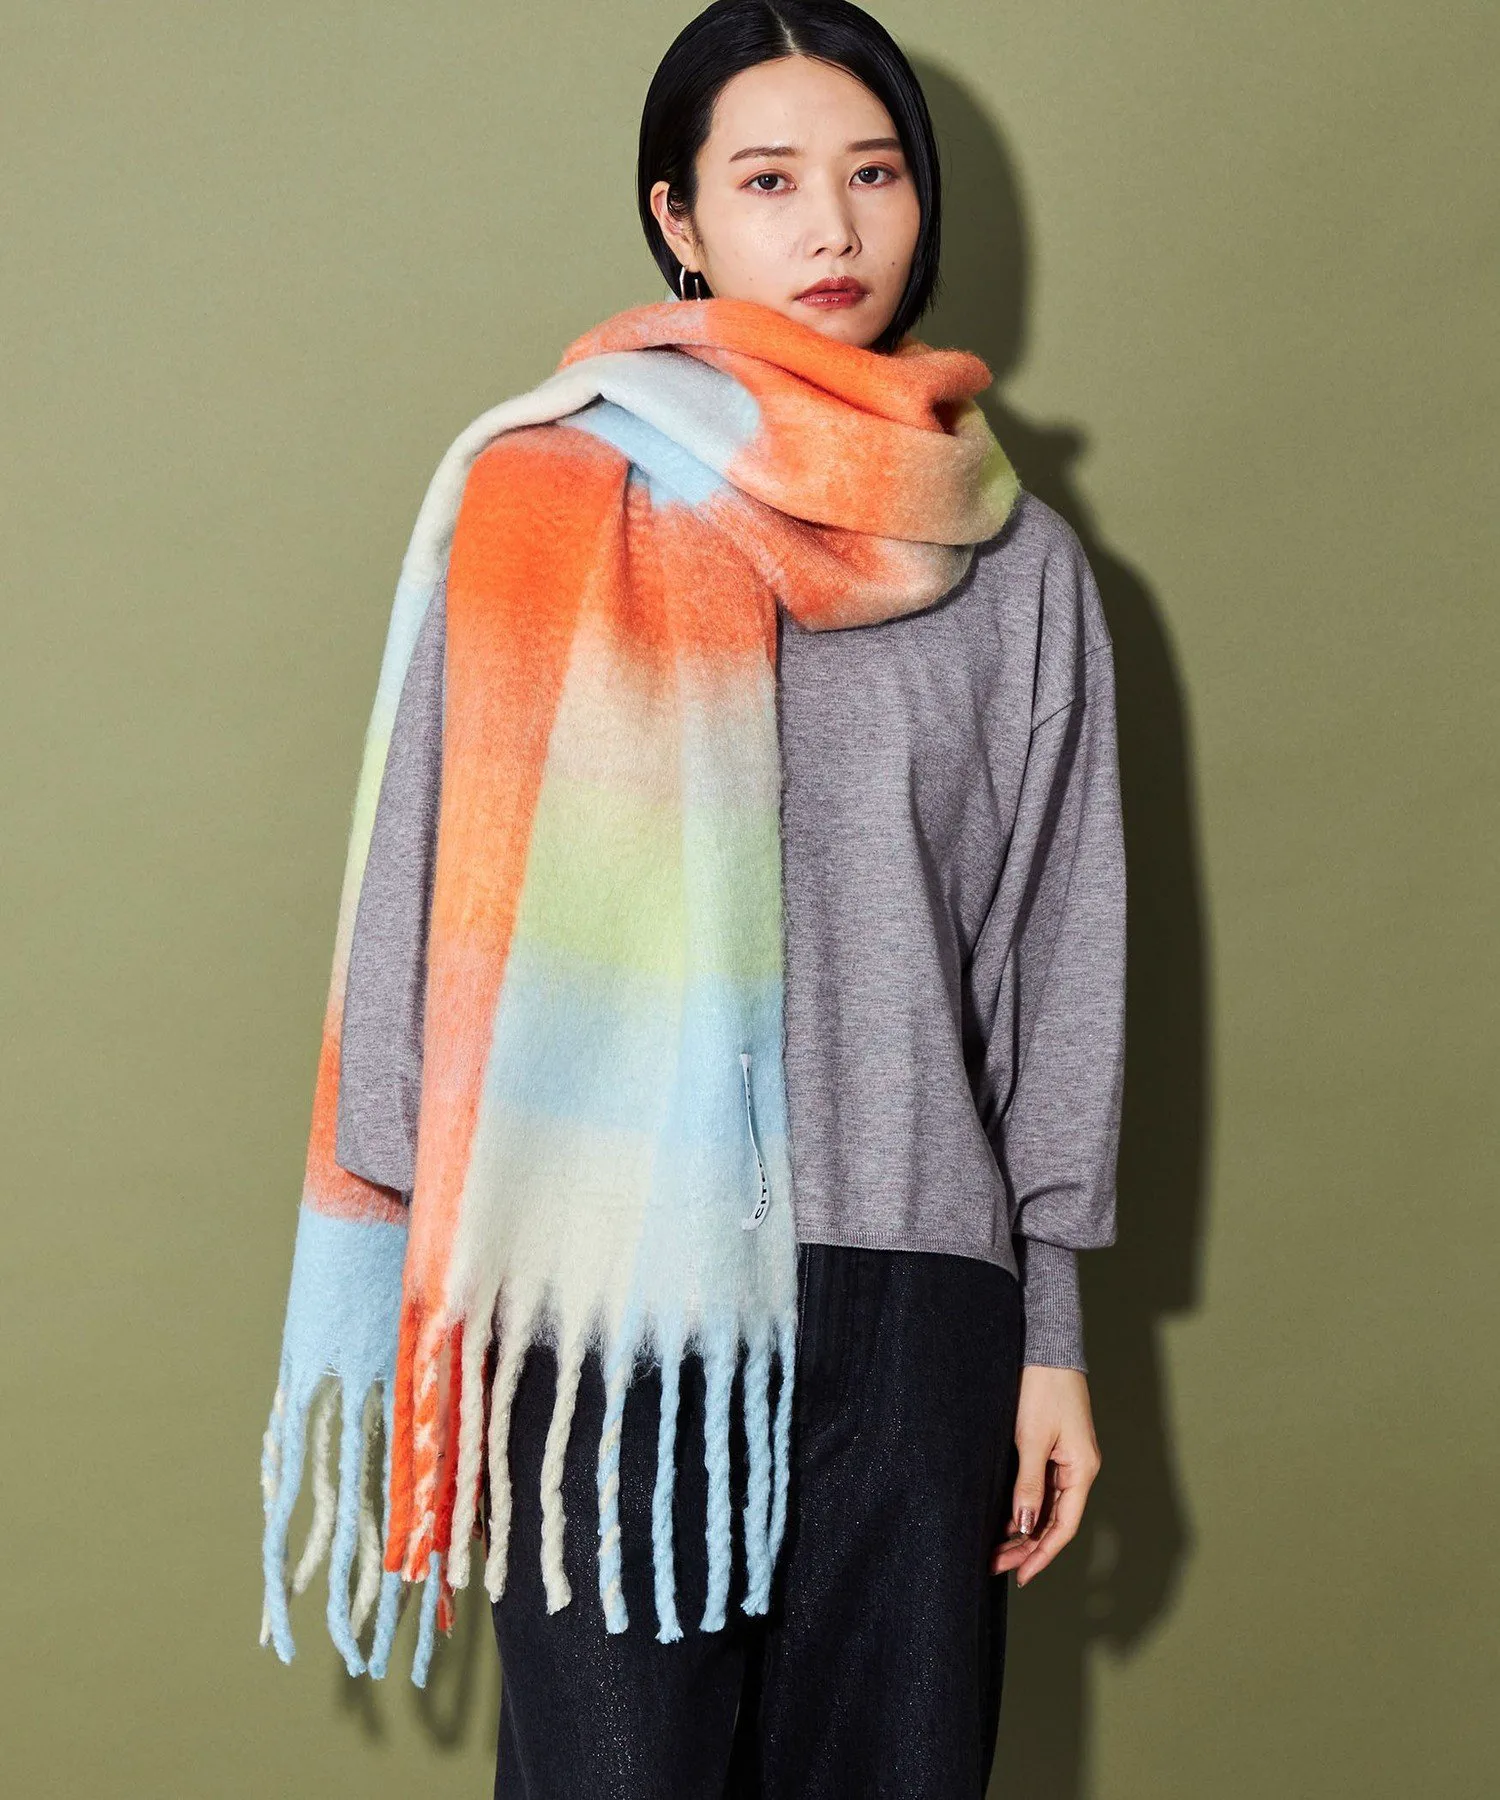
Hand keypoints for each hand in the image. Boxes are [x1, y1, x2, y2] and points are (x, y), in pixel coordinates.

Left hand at [989, 1365, 1100, 1585]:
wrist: (1046, 1348)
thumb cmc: (1042, 1388)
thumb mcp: (1031, 1438)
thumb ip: (1028, 1484)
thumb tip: (1025, 1526)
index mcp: (1082, 1469)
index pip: (1064, 1526)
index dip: (1043, 1554)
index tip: (1021, 1575)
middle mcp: (1078, 1469)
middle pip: (1055, 1520)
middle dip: (1028, 1546)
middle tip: (997, 1565)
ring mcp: (1067, 1458)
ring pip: (1047, 1506)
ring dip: (1025, 1528)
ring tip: (996, 1549)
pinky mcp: (1053, 1447)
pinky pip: (1042, 1487)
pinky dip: (1025, 1506)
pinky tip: (1006, 1519)